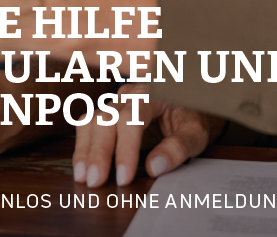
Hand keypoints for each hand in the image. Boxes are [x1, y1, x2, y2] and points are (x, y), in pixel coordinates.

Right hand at [72, 89, 223, 187]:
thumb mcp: (195, 133)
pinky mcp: (108, 113)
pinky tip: (82, 166)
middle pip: (105, 118)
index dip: (125, 148)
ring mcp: (116, 102)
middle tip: (94, 181)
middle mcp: (129, 94)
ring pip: (92, 120)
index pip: (131, 118)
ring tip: (82, 176)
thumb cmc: (192, 117)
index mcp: (151, 94)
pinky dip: (83, 146)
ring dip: (85, 149)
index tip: (124, 177)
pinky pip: (88, 125)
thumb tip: (154, 167)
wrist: (189, 100)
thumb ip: (178, 148)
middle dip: (98, 151)